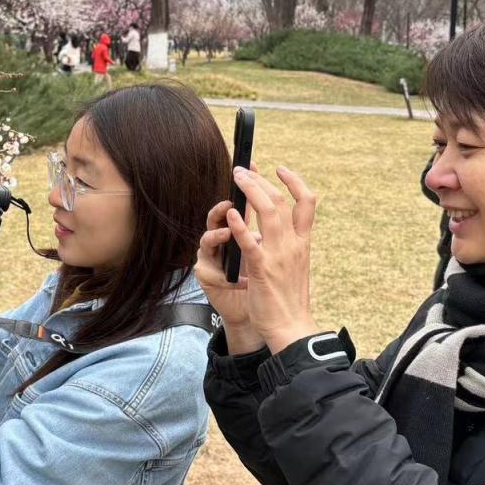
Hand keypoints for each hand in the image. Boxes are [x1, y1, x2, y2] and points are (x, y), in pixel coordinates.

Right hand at [195, 197, 262, 352]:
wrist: (263, 316)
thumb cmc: (264, 280)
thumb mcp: (269, 249)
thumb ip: (266, 227)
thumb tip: (276, 203)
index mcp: (237, 232)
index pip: (238, 205)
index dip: (246, 188)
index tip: (253, 168)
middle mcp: (221, 242)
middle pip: (218, 216)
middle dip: (227, 204)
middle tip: (233, 195)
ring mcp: (211, 258)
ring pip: (208, 237)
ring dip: (219, 230)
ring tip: (227, 225)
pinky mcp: (208, 277)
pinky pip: (212, 269)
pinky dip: (224, 268)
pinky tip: (233, 266)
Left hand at [225, 165, 319, 351]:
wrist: (291, 327)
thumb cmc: (289, 298)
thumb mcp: (297, 265)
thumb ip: (292, 244)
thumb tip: (282, 226)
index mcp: (303, 243)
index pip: (307, 203)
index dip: (295, 181)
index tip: (280, 169)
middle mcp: (294, 244)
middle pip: (281, 201)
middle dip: (260, 180)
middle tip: (243, 170)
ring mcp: (279, 255)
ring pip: (268, 212)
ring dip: (250, 191)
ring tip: (236, 178)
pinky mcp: (262, 269)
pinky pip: (250, 242)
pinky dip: (240, 225)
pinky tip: (231, 214)